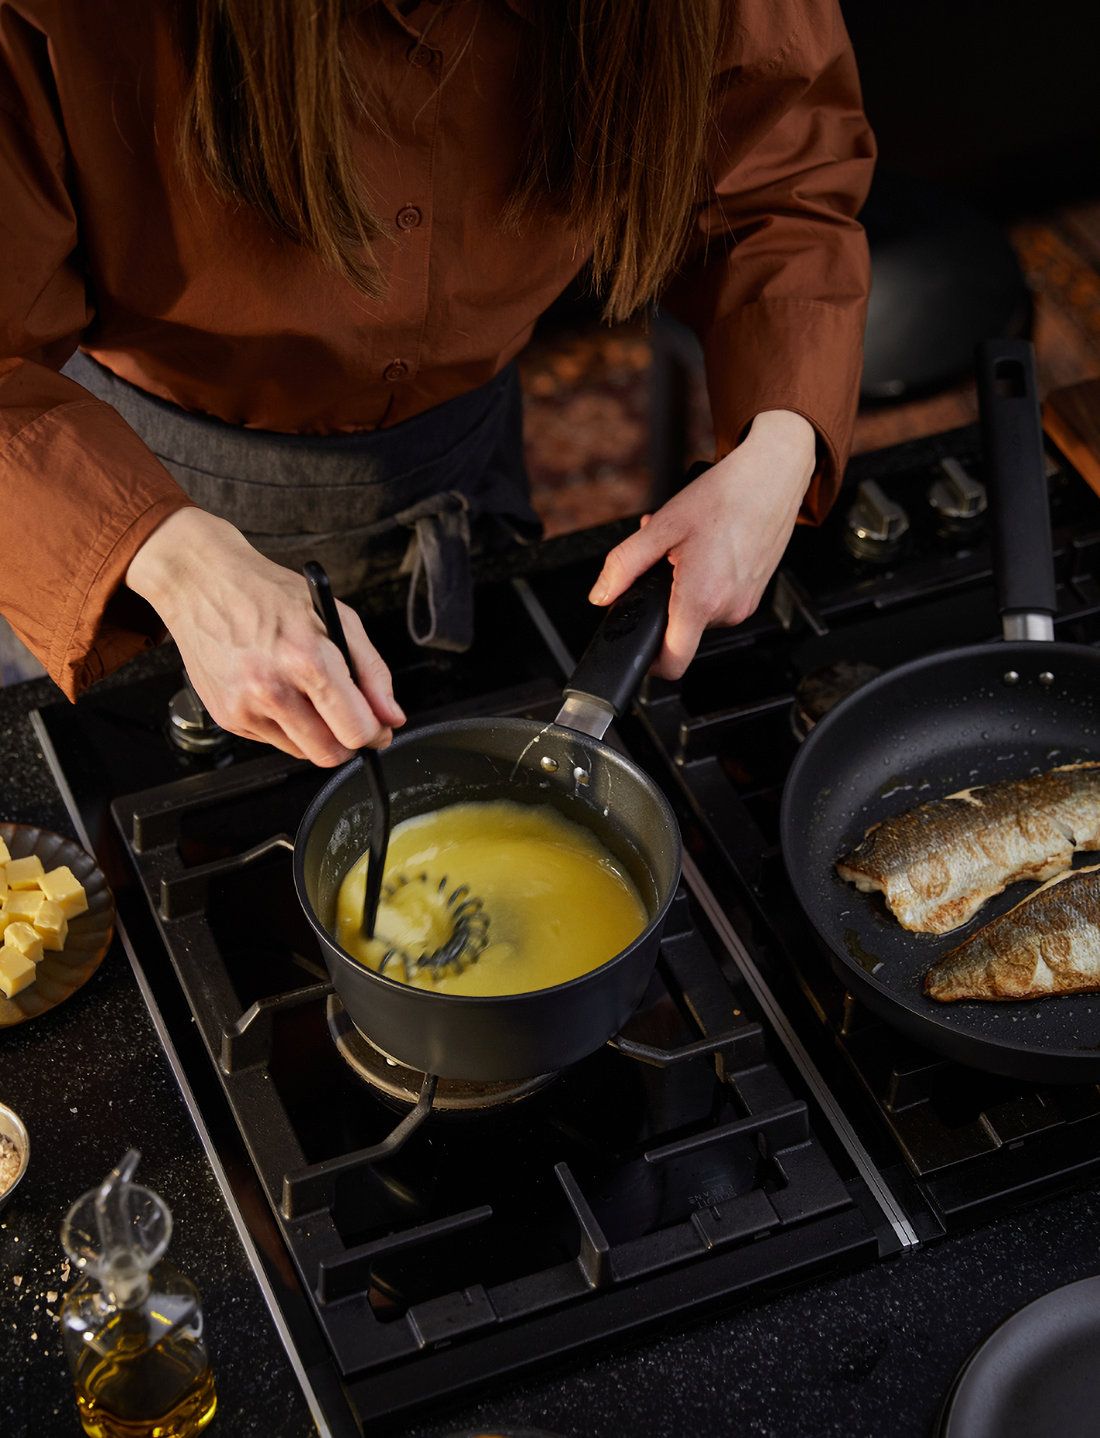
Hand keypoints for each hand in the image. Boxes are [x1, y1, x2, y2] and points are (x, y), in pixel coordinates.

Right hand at [126, 508, 404, 763]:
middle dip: (348, 741)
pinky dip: (285, 725)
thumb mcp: (337, 617)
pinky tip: (278, 692)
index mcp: (308, 659)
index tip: (377, 728)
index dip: (375, 733)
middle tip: (349, 719)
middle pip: (330, 753)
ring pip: (303, 752)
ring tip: (308, 695)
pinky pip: (272, 741)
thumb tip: (391, 716)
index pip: (356, 729)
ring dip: (316, 734)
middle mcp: (272, 688)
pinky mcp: (226, 717)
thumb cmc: (269, 594)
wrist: (204, 584)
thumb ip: (372, 671)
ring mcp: (245, 707)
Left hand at [588, 410, 815, 678]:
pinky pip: (719, 601)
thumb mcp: (661, 527)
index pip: (673, 661)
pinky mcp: (754, 596)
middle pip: (682, 629)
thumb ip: (624, 566)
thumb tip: (601, 595)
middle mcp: (728, 609)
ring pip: (699, 613)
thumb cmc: (725, 496)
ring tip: (690, 548)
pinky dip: (706, 582)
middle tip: (666, 561)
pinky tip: (708, 550)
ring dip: (685, 587)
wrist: (773, 476)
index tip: (638, 647)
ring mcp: (744, 604)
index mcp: (702, 598)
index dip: (650, 662)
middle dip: (665, 599)